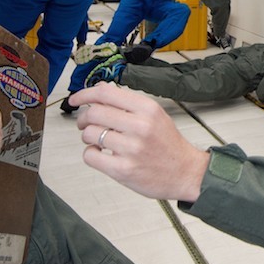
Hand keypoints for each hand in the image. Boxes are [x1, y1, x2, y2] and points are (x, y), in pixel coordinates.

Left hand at [70, 83, 208, 201]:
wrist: (187, 173)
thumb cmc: (169, 145)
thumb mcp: (155, 115)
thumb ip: (128, 103)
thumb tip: (101, 89)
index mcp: (147, 108)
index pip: (105, 93)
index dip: (84, 94)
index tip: (76, 99)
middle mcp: (140, 126)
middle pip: (94, 112)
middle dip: (83, 118)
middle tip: (85, 123)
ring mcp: (131, 149)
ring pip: (89, 134)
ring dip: (87, 136)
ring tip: (98, 140)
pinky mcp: (123, 170)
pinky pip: (90, 156)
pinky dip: (90, 153)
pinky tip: (100, 153)